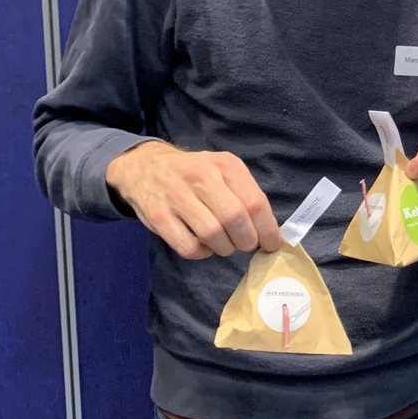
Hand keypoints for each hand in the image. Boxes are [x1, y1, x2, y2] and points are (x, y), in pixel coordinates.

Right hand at [106, 141, 281, 259]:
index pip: (255, 202)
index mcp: (225, 165)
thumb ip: (246, 194)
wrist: (146, 167)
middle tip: (246, 244)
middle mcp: (201, 177)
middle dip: (247, 241)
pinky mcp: (159, 216)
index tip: (271, 244)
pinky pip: (189, 247)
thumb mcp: (223, 170)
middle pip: (235, 219)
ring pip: (213, 235)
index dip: (267, 229)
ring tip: (225, 244)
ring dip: (225, 248)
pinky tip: (204, 245)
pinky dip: (202, 253)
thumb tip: (269, 231)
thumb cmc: (195, 173)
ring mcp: (177, 196)